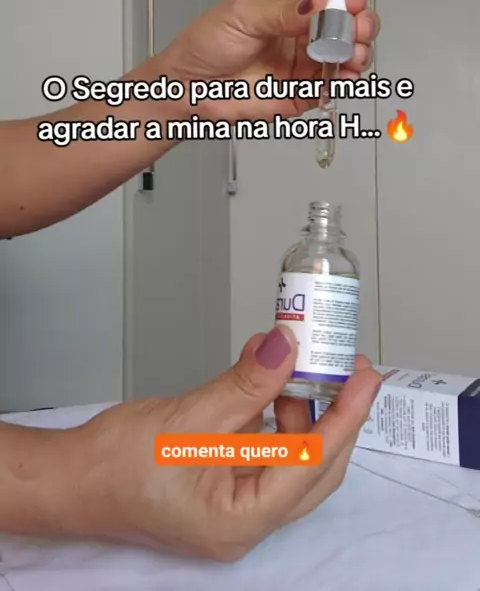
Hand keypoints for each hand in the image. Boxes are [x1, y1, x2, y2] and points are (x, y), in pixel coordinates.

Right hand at [56, 328, 380, 561]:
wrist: (70, 478)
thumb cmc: (117, 462)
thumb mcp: (191, 416)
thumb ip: (246, 383)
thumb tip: (287, 345)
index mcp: (242, 519)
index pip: (312, 462)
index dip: (345, 415)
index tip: (365, 375)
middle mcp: (246, 521)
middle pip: (312, 468)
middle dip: (334, 414)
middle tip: (347, 367)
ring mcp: (235, 506)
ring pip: (290, 458)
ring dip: (301, 410)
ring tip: (301, 364)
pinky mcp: (223, 486)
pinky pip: (264, 451)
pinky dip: (273, 414)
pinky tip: (271, 380)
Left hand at [161, 0, 379, 121]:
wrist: (188, 89)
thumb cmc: (206, 45)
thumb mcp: (242, 16)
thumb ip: (284, 13)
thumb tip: (320, 4)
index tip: (350, 3)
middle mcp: (304, 27)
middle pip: (350, 20)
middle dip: (361, 24)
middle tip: (356, 32)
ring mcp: (307, 58)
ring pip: (350, 53)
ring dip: (359, 53)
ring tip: (350, 56)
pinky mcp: (306, 90)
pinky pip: (336, 84)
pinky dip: (346, 81)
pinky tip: (341, 76)